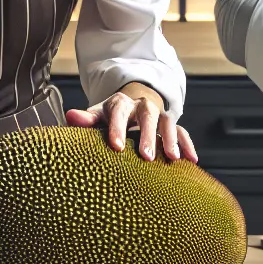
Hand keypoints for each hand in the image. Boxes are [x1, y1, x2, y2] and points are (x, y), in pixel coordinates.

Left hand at [65, 83, 197, 162]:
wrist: (130, 106)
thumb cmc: (109, 118)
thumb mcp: (97, 116)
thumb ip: (86, 119)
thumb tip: (70, 116)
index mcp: (120, 103)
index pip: (118, 112)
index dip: (118, 128)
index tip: (116, 147)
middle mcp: (141, 105)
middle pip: (147, 115)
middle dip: (147, 135)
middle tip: (146, 157)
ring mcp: (158, 114)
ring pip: (168, 122)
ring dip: (171, 139)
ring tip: (173, 159)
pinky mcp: (170, 124)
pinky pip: (182, 131)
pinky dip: (187, 145)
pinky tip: (192, 161)